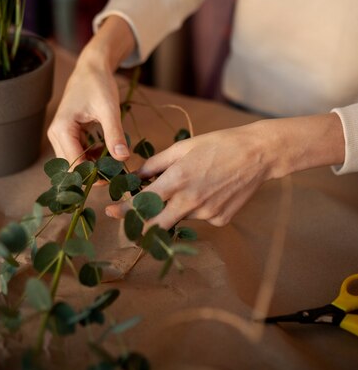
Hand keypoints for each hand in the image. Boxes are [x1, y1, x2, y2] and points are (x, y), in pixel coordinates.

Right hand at [47, 16, 135, 164]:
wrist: (92, 67)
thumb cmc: (98, 84)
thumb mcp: (109, 109)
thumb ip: (114, 134)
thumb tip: (122, 158)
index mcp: (62, 130)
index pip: (74, 164)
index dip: (93, 175)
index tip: (114, 177)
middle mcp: (55, 135)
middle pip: (71, 166)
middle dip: (93, 173)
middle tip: (116, 174)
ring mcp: (59, 134)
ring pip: (74, 161)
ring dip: (92, 165)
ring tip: (114, 164)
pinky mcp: (66, 133)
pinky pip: (77, 153)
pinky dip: (91, 156)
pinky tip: (106, 152)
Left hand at [106, 123, 273, 228]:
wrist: (258, 154)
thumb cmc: (218, 144)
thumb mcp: (183, 148)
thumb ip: (155, 164)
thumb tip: (134, 177)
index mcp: (178, 180)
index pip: (142, 203)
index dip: (124, 210)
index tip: (111, 211)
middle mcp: (190, 201)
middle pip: (155, 225)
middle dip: (140, 224)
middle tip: (132, 218)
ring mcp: (207, 214)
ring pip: (179, 218)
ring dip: (174, 209)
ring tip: (190, 187)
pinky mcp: (221, 220)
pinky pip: (200, 218)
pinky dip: (197, 208)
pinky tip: (209, 191)